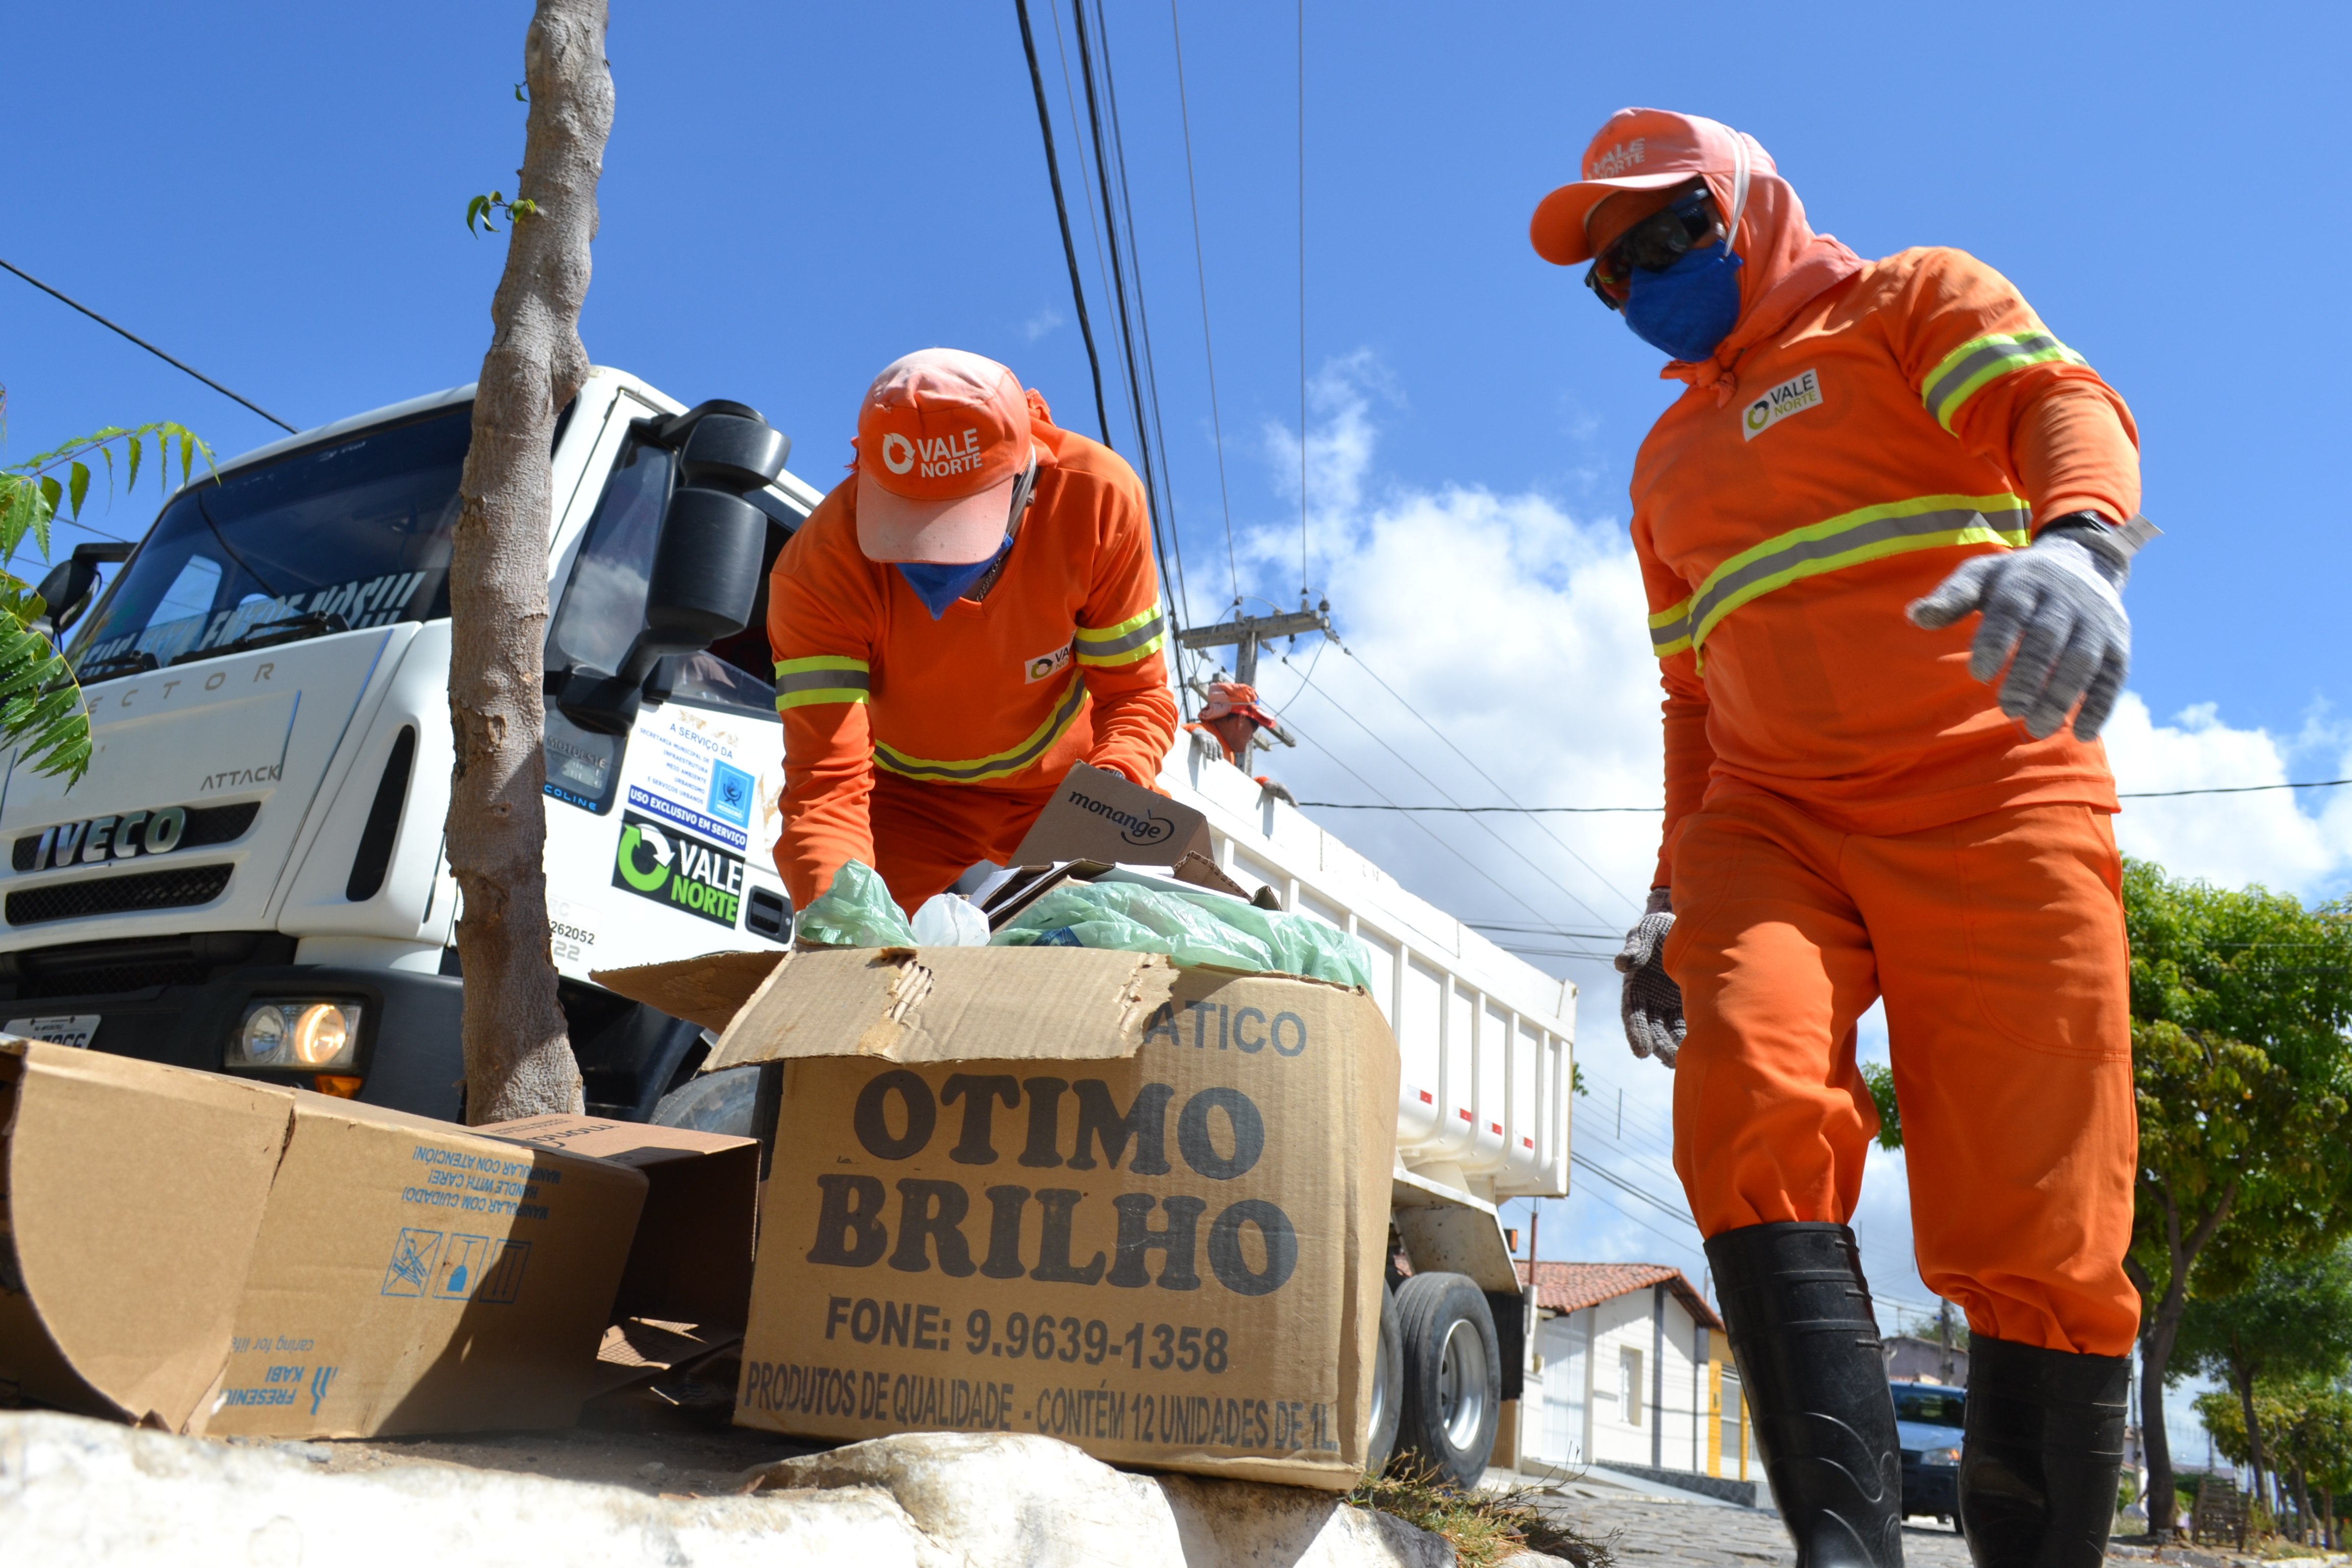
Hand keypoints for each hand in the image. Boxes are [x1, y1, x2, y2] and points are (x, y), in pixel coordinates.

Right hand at [1614, 887, 1683, 1068]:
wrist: (1683, 924)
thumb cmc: (1657, 928)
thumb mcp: (1645, 933)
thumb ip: (1635, 948)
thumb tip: (1621, 964)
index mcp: (1635, 988)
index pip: (1633, 1016)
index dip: (1636, 1033)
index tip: (1641, 1051)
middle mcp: (1652, 1001)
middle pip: (1654, 1029)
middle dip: (1661, 1046)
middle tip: (1671, 1061)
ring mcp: (1671, 1003)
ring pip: (1674, 1030)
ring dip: (1679, 1045)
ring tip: (1690, 1059)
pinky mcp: (1691, 1001)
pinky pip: (1693, 1020)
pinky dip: (1697, 1033)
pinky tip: (1707, 1044)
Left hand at [1907, 518, 2131, 741]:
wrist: (2079, 561)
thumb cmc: (2014, 579)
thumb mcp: (1980, 576)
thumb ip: (1951, 597)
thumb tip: (1916, 616)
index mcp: (2025, 582)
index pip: (2010, 611)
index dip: (1996, 641)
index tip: (1979, 673)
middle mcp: (2065, 599)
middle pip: (2048, 638)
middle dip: (2029, 676)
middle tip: (2008, 709)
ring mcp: (2096, 620)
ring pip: (2083, 659)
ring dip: (2062, 696)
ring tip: (2037, 727)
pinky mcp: (2117, 641)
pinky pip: (2113, 674)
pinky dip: (2100, 704)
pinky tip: (2082, 734)